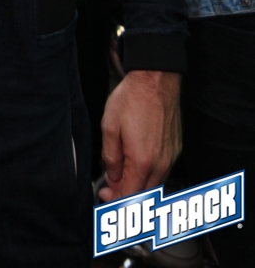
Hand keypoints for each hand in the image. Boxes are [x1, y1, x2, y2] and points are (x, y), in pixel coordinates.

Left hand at [99, 69, 180, 201]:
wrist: (156, 79)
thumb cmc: (133, 98)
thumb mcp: (109, 127)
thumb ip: (110, 158)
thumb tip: (113, 176)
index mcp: (142, 161)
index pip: (130, 197)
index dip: (115, 201)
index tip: (105, 194)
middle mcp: (160, 163)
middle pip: (144, 195)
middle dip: (126, 196)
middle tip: (110, 187)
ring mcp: (170, 157)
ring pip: (154, 185)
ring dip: (138, 186)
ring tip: (121, 175)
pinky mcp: (175, 149)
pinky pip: (162, 172)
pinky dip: (149, 175)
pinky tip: (137, 165)